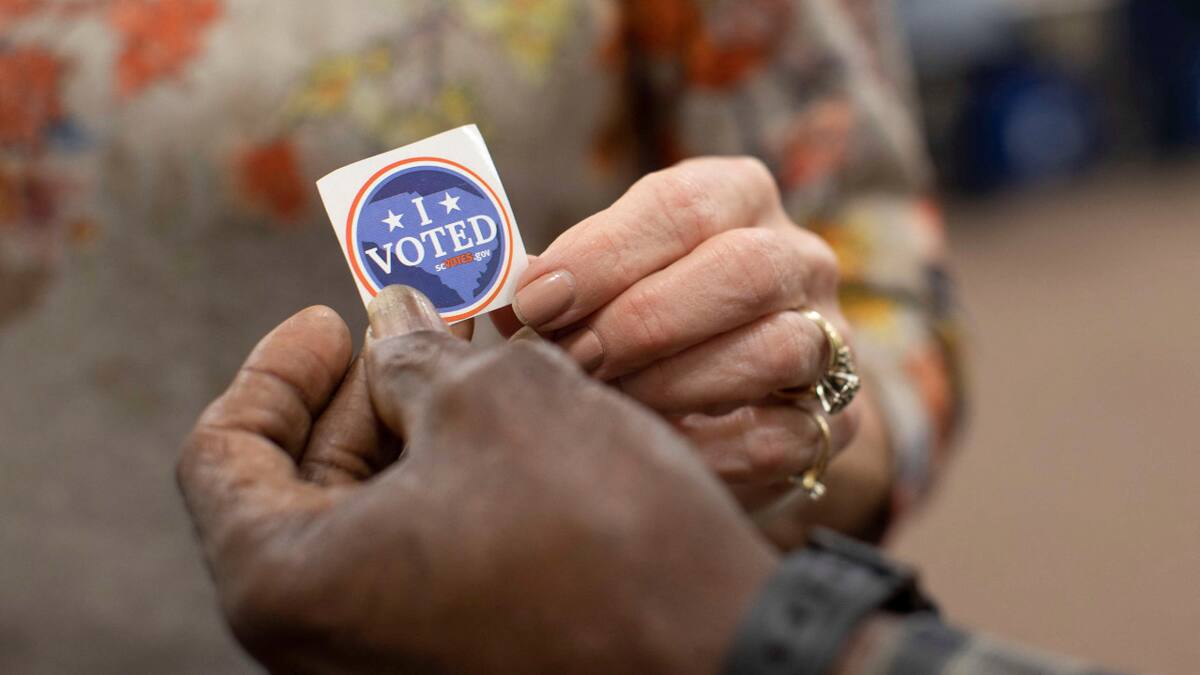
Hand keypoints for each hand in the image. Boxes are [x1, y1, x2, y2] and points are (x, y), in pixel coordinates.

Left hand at [178, 286, 776, 673]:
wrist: (716, 649)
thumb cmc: (595, 528)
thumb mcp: (494, 399)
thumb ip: (413, 353)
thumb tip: (391, 319)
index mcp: (288, 581)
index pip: (225, 453)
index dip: (277, 368)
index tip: (331, 317)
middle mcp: (320, 641)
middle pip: (298, 485)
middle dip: (360, 394)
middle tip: (421, 329)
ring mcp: (389, 655)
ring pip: (368, 520)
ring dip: (412, 432)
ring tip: (473, 367)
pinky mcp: (454, 657)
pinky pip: (420, 558)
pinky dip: (447, 486)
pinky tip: (504, 431)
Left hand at [503, 157, 864, 512]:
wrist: (739, 400)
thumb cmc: (652, 321)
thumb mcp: (612, 279)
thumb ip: (565, 279)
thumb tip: (488, 293)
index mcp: (739, 198)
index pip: (682, 203)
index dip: (604, 252)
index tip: (535, 301)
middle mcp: (799, 258)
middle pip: (742, 269)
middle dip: (643, 319)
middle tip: (571, 359)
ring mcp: (829, 340)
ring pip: (773, 348)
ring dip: (674, 382)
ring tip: (609, 403)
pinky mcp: (838, 420)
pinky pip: (780, 436)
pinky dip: (708, 448)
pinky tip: (654, 448)